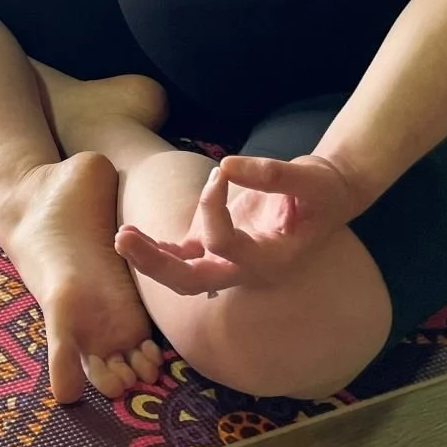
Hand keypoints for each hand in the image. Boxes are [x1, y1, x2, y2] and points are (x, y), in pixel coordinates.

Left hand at [114, 154, 367, 295]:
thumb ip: (273, 174)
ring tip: (122, 236)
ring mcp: (228, 263)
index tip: (222, 171)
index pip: (225, 246)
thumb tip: (227, 165)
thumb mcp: (308, 177)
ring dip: (149, 259)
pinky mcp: (216, 249)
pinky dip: (158, 249)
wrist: (325, 196)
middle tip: (123, 237)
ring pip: (181, 275)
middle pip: (193, 281)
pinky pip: (182, 257)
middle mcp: (246, 271)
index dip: (213, 208)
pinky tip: (133, 234)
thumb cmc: (320, 190)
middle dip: (156, 264)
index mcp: (270, 262)